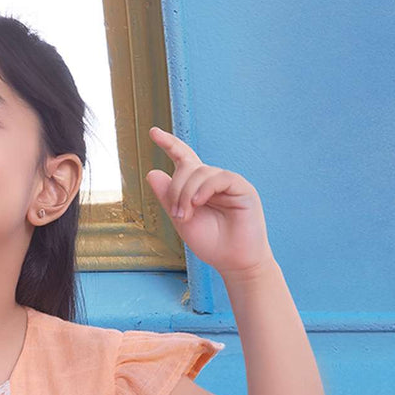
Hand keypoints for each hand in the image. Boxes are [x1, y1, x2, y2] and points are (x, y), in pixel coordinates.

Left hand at [146, 126, 273, 277]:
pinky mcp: (242, 188)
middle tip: (177, 214)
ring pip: (201, 173)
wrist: (233, 261)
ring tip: (186, 216)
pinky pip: (219, 178)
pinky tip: (198, 204)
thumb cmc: (211, 243)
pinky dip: (204, 189)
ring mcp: (229, 182)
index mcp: (199, 187)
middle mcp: (213, 181)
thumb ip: (168, 198)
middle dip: (176, 189)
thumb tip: (152, 173)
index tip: (153, 133)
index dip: (170, 145)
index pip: (184, 159)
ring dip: (187, 194)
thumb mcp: (182, 220)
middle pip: (188, 167)